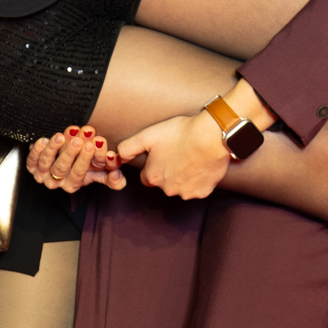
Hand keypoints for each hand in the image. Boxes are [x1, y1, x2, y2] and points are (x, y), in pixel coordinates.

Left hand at [27, 127, 124, 192]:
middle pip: (63, 168)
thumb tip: (118, 177)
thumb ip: (110, 176)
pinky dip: (37, 150)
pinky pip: (32, 159)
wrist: (60, 156)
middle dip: (72, 153)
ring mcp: (42, 174)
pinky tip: (44, 140)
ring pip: (46, 163)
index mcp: (72, 184)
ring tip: (62, 136)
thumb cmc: (80, 164)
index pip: (80, 173)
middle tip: (80, 140)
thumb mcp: (97, 171)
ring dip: (54, 149)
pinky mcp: (31, 165)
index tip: (96, 143)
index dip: (87, 159)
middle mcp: (56, 181)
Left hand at [115, 113, 232, 200]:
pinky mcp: (202, 192)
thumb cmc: (181, 134)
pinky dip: (198, 179)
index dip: (154, 163)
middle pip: (163, 182)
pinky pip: (197, 188)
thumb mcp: (147, 136)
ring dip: (183, 176)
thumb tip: (116, 158)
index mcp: (152, 177)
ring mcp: (186, 193)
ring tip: (190, 157)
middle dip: (168, 171)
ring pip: (180, 186)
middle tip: (178, 153)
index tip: (163, 153)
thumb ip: (127, 148)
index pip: (147, 176)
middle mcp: (167, 189)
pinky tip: (200, 164)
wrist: (211, 137)